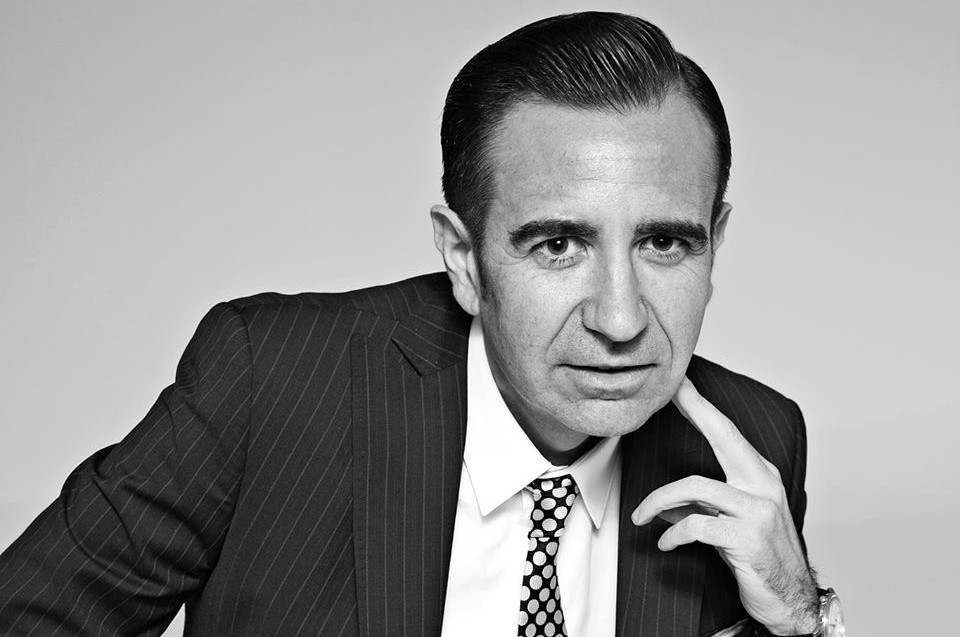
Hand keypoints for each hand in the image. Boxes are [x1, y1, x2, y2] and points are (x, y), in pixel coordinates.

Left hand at [631, 377, 817, 634]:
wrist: (791, 600)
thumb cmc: (761, 557)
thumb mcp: (732, 522)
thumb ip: (702, 506)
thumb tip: (664, 503)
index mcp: (759, 475)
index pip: (726, 431)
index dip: (701, 404)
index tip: (680, 382)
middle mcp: (763, 484)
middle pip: (723, 435)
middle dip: (694, 408)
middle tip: (668, 391)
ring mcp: (758, 510)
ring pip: (694, 487)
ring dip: (658, 500)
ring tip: (640, 516)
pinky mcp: (748, 537)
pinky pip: (695, 525)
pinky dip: (672, 533)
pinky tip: (665, 543)